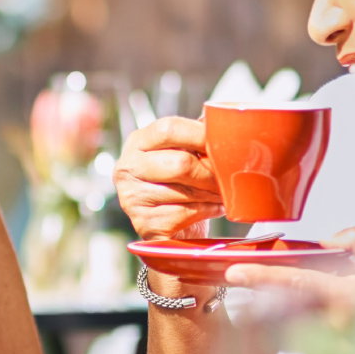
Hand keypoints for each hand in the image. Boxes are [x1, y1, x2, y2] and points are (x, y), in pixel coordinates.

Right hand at [114, 116, 221, 240]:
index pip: (168, 129)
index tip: (223, 143)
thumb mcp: (185, 153)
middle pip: (180, 163)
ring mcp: (131, 198)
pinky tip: (211, 208)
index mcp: (138, 142)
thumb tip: (224, 127)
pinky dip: (206, 212)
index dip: (200, 135)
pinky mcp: (144, 223)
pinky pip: (184, 214)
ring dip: (212, 194)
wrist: (175, 226)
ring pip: (185, 191)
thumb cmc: (183, 183)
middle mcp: (127, 168)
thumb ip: (198, 138)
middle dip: (211, 173)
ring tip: (221, 193)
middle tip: (227, 177)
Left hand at [224, 227, 354, 336]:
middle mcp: (346, 330)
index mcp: (353, 296)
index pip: (296, 284)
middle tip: (284, 310)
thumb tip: (331, 236)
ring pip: (311, 346)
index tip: (233, 273)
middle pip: (293, 321)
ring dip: (316, 339)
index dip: (261, 278)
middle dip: (282, 315)